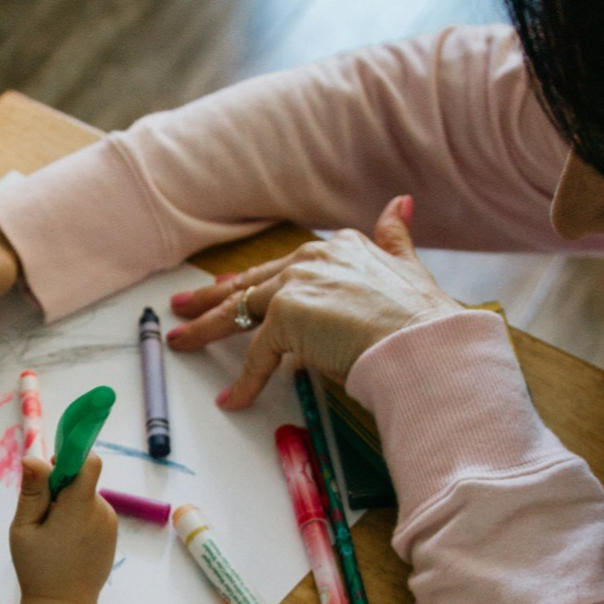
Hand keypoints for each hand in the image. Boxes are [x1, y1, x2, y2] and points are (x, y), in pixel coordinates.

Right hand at [9, 453, 117, 603]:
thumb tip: (33, 457)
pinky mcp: (111, 533)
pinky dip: (77, 517)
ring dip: (68, 504)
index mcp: (80, 508)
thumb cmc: (38, 569)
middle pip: (83, 479)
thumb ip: (32, 491)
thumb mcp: (24, 528)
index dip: (71, 456)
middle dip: (61, 486)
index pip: (88, 463)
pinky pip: (92, 511)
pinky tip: (64, 541)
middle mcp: (101, 512)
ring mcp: (109, 523)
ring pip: (86, 495)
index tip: (52, 467)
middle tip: (41, 514)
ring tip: (52, 534)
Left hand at [168, 195, 461, 407]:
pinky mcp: (286, 316)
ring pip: (239, 311)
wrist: (423, 342)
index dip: (252, 280)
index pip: (281, 266)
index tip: (229, 286)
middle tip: (182, 306)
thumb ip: (396, 237)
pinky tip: (233, 399)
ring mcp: (296, 285)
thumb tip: (401, 204)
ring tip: (180, 342)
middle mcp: (313, 258)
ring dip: (204, 328)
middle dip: (211, 297)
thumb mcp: (410, 267)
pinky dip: (244, 382)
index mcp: (338, 247)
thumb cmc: (422, 319)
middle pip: (250, 284)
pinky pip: (256, 356)